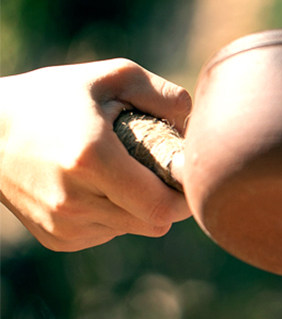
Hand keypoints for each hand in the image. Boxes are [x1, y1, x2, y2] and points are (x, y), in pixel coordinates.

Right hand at [0, 59, 191, 250]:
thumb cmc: (49, 100)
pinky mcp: (59, 240)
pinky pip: (107, 234)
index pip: (163, 206)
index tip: (182, 178)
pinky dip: (110, 216)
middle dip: (162, 201)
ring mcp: (66, 225)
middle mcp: (77, 200)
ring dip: (135, 208)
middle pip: (154, 222)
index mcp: (92, 159)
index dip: (182, 198)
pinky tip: (90, 190)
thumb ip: (157, 93)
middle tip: (154, 174)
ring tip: (113, 176)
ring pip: (132, 229)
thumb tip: (194, 123)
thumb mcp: (104, 79)